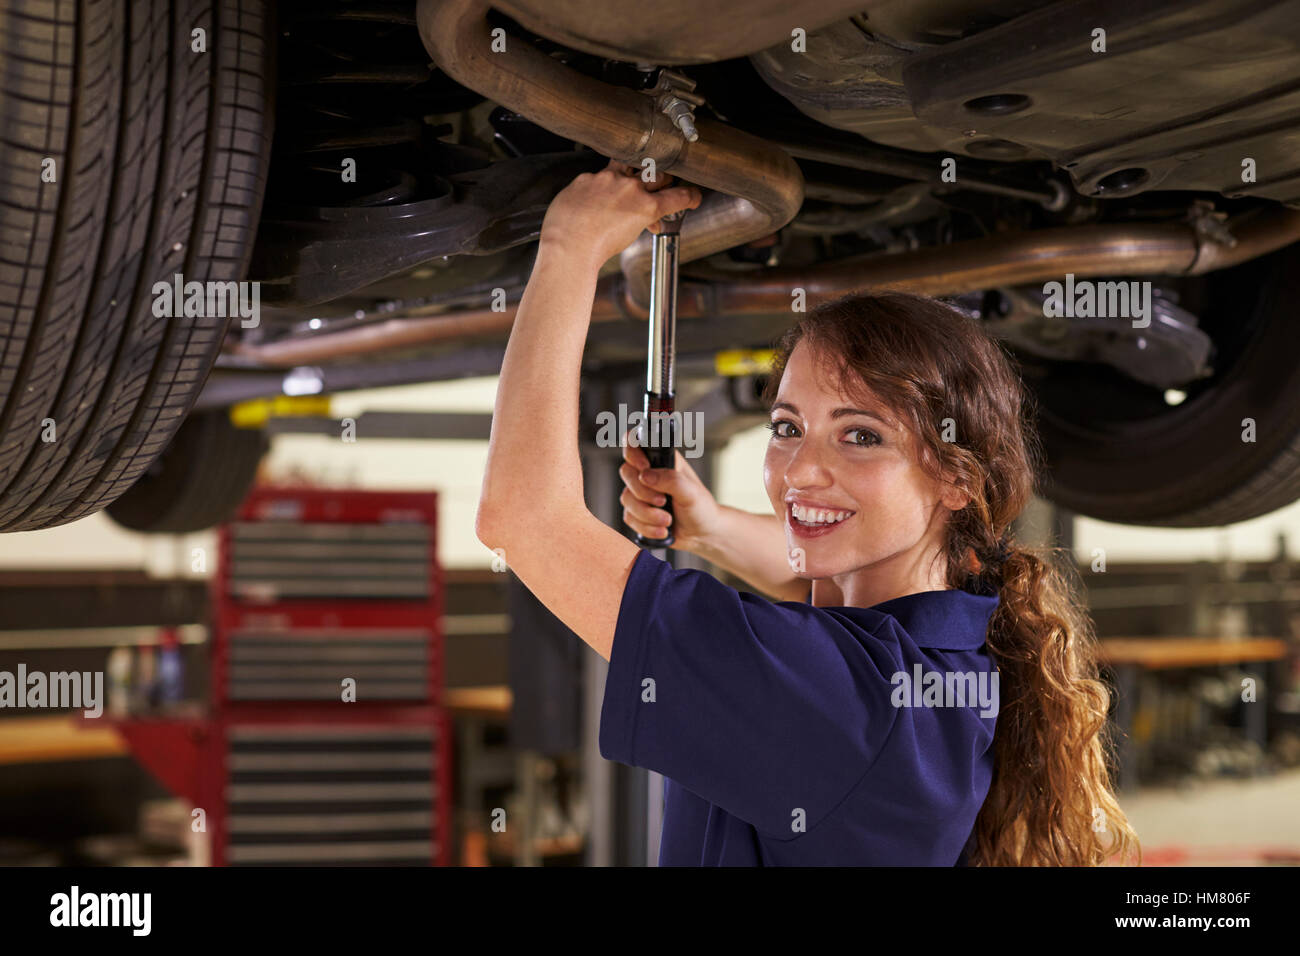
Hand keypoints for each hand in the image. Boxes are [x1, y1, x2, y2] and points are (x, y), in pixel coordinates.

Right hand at [540, 159, 702, 265]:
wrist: (568, 245)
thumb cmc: (561, 232)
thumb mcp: (565, 206)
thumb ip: (580, 199)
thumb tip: (581, 205)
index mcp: (592, 178)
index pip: (613, 167)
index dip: (624, 174)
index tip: (627, 177)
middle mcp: (613, 178)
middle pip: (638, 165)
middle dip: (647, 172)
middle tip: (655, 181)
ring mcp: (630, 190)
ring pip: (657, 176)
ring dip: (666, 182)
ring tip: (674, 186)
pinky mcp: (645, 207)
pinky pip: (673, 197)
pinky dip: (687, 196)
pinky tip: (694, 197)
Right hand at [619, 433, 720, 550]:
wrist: (702, 534)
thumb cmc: (701, 508)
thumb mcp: (691, 492)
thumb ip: (670, 480)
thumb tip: (645, 476)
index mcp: (663, 460)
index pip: (636, 442)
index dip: (633, 452)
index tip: (644, 467)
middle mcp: (649, 473)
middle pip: (626, 472)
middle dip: (643, 492)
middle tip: (663, 501)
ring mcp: (641, 493)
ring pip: (626, 499)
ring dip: (647, 514)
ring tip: (667, 520)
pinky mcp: (637, 512)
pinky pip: (629, 518)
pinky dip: (646, 527)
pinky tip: (662, 529)